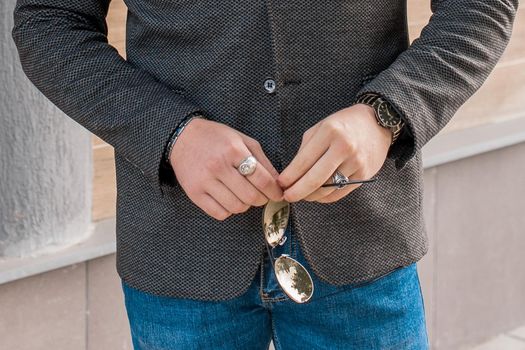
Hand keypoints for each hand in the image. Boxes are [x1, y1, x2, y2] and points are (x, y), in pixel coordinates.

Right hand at [170, 118, 283, 220]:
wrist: (183, 138)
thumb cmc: (216, 138)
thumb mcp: (242, 140)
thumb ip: (262, 160)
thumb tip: (278, 182)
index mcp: (233, 150)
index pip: (261, 179)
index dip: (274, 191)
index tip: (278, 194)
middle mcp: (218, 166)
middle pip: (250, 196)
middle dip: (262, 200)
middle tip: (262, 196)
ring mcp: (205, 181)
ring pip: (236, 207)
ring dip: (245, 206)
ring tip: (244, 196)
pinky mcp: (194, 193)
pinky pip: (219, 213)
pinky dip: (229, 211)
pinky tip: (229, 200)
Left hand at [277, 103, 391, 202]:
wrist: (377, 124)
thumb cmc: (344, 125)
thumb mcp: (321, 127)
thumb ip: (306, 149)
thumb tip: (291, 173)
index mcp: (329, 132)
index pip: (304, 161)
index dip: (290, 176)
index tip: (280, 184)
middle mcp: (344, 147)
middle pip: (315, 179)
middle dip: (297, 191)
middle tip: (287, 196)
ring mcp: (356, 162)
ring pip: (328, 188)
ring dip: (311, 196)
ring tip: (302, 195)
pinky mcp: (364, 175)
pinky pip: (340, 192)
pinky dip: (326, 197)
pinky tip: (317, 195)